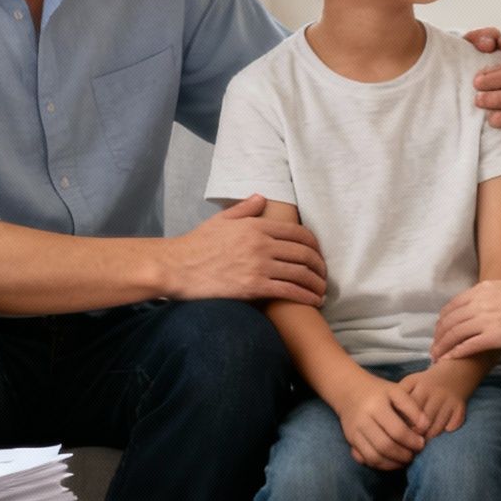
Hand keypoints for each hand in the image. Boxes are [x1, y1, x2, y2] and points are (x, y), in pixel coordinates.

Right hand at [166, 194, 326, 304]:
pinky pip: (288, 291)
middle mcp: (262, 243)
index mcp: (257, 226)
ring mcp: (258, 265)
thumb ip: (245, 209)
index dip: (314, 245)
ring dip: (316, 284)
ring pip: (300, 273)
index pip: (298, 232)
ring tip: (322, 292)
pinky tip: (313, 302)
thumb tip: (262, 198)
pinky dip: (306, 297)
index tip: (319, 255)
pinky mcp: (253, 286)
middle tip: (324, 276)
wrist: (177, 267)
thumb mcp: (221, 220)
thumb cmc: (196, 244)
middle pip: (304, 253)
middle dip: (320, 266)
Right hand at [328, 372, 430, 469]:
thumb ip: (412, 407)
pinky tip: (392, 461)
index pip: (397, 430)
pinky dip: (381, 465)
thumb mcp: (396, 391)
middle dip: (403, 455)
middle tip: (414, 454)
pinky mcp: (350, 441)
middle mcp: (362, 420)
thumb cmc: (379, 392)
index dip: (412, 440)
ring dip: (393, 463)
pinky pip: (365, 459)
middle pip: (385, 446)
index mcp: (376, 406)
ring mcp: (354, 433)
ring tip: (405, 460)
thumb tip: (425, 427)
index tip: (422, 443)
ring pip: (374, 457)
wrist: (350, 390)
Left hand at [398, 361, 481, 437]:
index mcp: (422, 387)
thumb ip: (400, 396)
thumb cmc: (426, 382)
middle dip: (415, 434)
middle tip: (408, 442)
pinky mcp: (460, 409)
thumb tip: (389, 416)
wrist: (454, 373)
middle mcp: (437, 394)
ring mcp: (449, 402)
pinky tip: (437, 436)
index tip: (398, 432)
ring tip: (420, 442)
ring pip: (436, 427)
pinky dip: (444, 433)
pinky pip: (451, 427)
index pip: (410, 410)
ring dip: (428, 437)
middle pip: (423, 421)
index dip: (403, 424)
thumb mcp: (411, 382)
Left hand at [431, 277, 500, 361]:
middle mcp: (479, 302)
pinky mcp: (494, 336)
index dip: (442, 321)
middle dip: (438, 337)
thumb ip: (491, 298)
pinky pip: (467, 346)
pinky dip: (455, 353)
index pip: (451, 307)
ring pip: (453, 335)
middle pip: (448, 321)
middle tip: (434, 348)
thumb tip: (485, 308)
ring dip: (442, 347)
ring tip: (437, 358)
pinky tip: (450, 360)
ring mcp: (485, 319)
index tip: (440, 332)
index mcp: (482, 289)